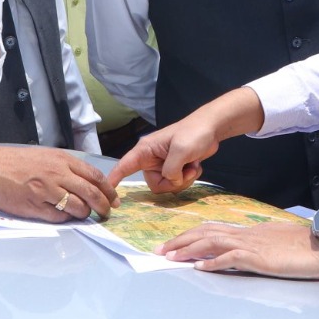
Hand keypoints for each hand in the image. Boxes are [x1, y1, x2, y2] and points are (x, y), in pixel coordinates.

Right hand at [0, 145, 116, 222]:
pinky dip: (65, 219)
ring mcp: (46, 191)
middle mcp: (56, 174)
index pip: (95, 176)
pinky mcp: (34, 207)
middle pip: (91, 194)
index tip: (114, 199)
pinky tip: (62, 216)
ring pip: (77, 208)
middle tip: (106, 213)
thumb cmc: (13, 162)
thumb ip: (64, 167)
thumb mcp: (43, 156)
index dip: (108, 190)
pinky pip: (58, 218)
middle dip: (103, 206)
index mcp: (61, 160)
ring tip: (82, 215)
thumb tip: (86, 183)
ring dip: (83, 214)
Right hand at [106, 88, 265, 191]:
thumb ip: (171, 169)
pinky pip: (177, 183)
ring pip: (167, 185)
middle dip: (171, 182)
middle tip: (184, 171)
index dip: (114, 179)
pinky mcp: (175, 168)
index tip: (107, 191)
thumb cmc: (194, 133)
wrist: (212, 128)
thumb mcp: (181, 151)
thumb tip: (170, 180)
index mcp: (146, 150)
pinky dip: (188, 178)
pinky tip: (195, 166)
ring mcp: (163, 164)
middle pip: (154, 184)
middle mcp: (151, 159)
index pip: (124, 166)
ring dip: (183, 180)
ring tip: (192, 166)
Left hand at [159, 221, 318, 278]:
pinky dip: (212, 262)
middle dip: (181, 240)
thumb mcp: (277, 245)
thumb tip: (243, 256)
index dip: (191, 235)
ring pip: (212, 241)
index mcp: (251, 232)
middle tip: (161, 250)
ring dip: (188, 249)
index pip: (214, 229)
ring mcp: (253, 245)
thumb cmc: (306, 247)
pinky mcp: (260, 258)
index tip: (174, 243)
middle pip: (206, 231)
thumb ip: (259, 248)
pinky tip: (199, 268)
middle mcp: (247, 234)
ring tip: (170, 257)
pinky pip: (231, 258)